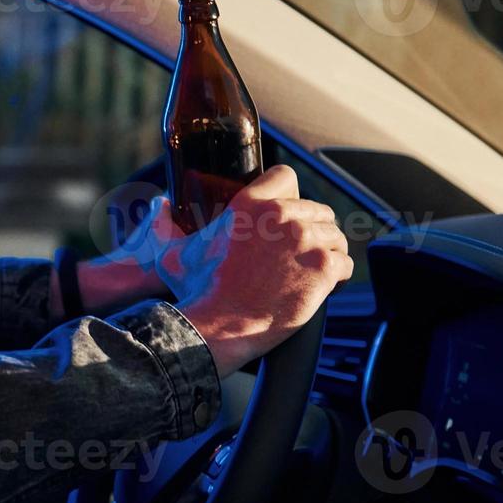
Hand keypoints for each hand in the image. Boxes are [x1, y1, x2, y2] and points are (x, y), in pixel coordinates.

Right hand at [154, 167, 352, 375]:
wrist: (219, 326)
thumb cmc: (197, 292)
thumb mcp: (174, 252)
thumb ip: (164, 224)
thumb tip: (157, 205)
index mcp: (251, 204)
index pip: (286, 176)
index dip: (289, 195)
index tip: (288, 214)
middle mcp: (282, 216)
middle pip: (318, 208)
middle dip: (312, 229)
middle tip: (298, 253)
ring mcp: (306, 241)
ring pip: (335, 236)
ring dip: (327, 253)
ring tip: (310, 272)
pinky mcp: (323, 268)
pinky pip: (345, 264)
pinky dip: (338, 277)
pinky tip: (323, 286)